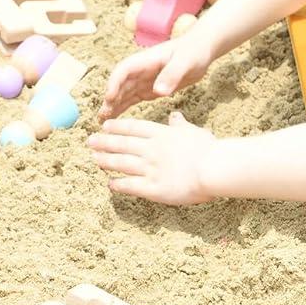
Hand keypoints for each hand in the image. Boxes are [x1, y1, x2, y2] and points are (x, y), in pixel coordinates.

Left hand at [87, 111, 215, 204]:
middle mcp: (152, 150)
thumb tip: (175, 115)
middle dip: (104, 142)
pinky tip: (110, 184)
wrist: (215, 169)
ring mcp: (151, 169)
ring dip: (106, 161)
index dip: (117, 127)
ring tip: (95, 159)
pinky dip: (118, 184)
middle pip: (122, 144)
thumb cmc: (209, 150)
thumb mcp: (193, 131)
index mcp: (162, 134)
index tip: (105, 126)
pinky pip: (131, 186)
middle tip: (90, 142)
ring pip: (122, 163)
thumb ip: (180, 125)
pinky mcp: (154, 188)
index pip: (133, 128)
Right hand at [99, 34, 212, 120]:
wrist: (201, 50)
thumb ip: (172, 75)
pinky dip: (123, 107)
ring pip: (123, 93)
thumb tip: (158, 91)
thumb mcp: (186, 61)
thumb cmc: (194, 51)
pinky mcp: (149, 89)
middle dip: (110, 99)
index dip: (114, 83)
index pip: (124, 70)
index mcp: (146, 60)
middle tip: (102, 116)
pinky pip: (132, 98)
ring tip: (103, 121)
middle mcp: (141, 70)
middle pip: (120, 84)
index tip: (109, 98)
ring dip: (113, 105)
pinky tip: (115, 118)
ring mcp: (144, 80)